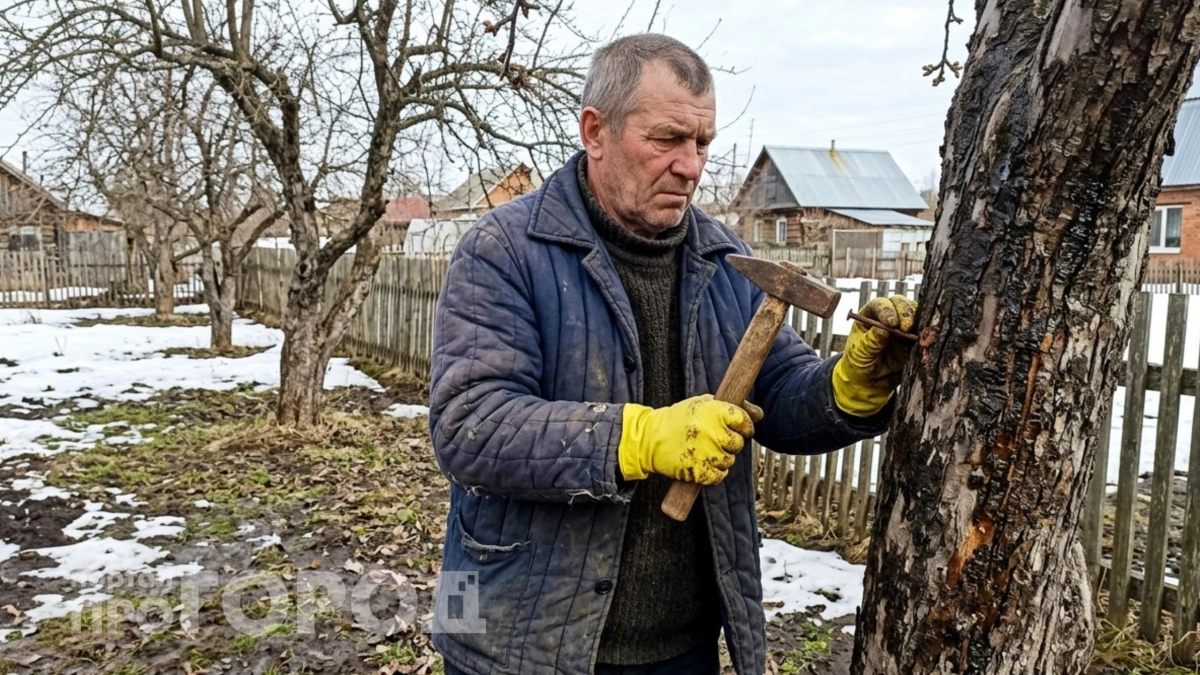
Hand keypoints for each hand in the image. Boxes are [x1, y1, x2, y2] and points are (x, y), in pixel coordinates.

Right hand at [618, 395, 760, 484]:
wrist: (649, 438)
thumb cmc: (679, 419)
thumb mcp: (703, 404)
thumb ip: (733, 407)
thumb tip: (760, 415)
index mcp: (714, 410)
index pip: (744, 421)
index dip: (744, 426)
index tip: (737, 428)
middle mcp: (712, 431)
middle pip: (738, 443)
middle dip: (730, 443)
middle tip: (713, 439)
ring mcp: (706, 452)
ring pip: (730, 460)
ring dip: (721, 458)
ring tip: (704, 450)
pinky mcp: (699, 471)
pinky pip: (719, 476)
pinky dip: (714, 473)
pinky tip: (702, 463)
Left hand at [833, 295, 917, 416]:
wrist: (870, 382)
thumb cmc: (859, 364)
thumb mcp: (860, 354)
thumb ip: (870, 342)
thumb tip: (882, 329)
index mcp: (869, 315)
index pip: (880, 304)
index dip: (887, 310)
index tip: (891, 323)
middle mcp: (888, 316)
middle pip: (900, 304)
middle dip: (905, 313)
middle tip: (906, 328)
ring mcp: (903, 326)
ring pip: (915, 314)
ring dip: (918, 322)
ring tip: (917, 336)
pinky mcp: (914, 338)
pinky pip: (923, 331)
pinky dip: (926, 334)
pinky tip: (925, 342)